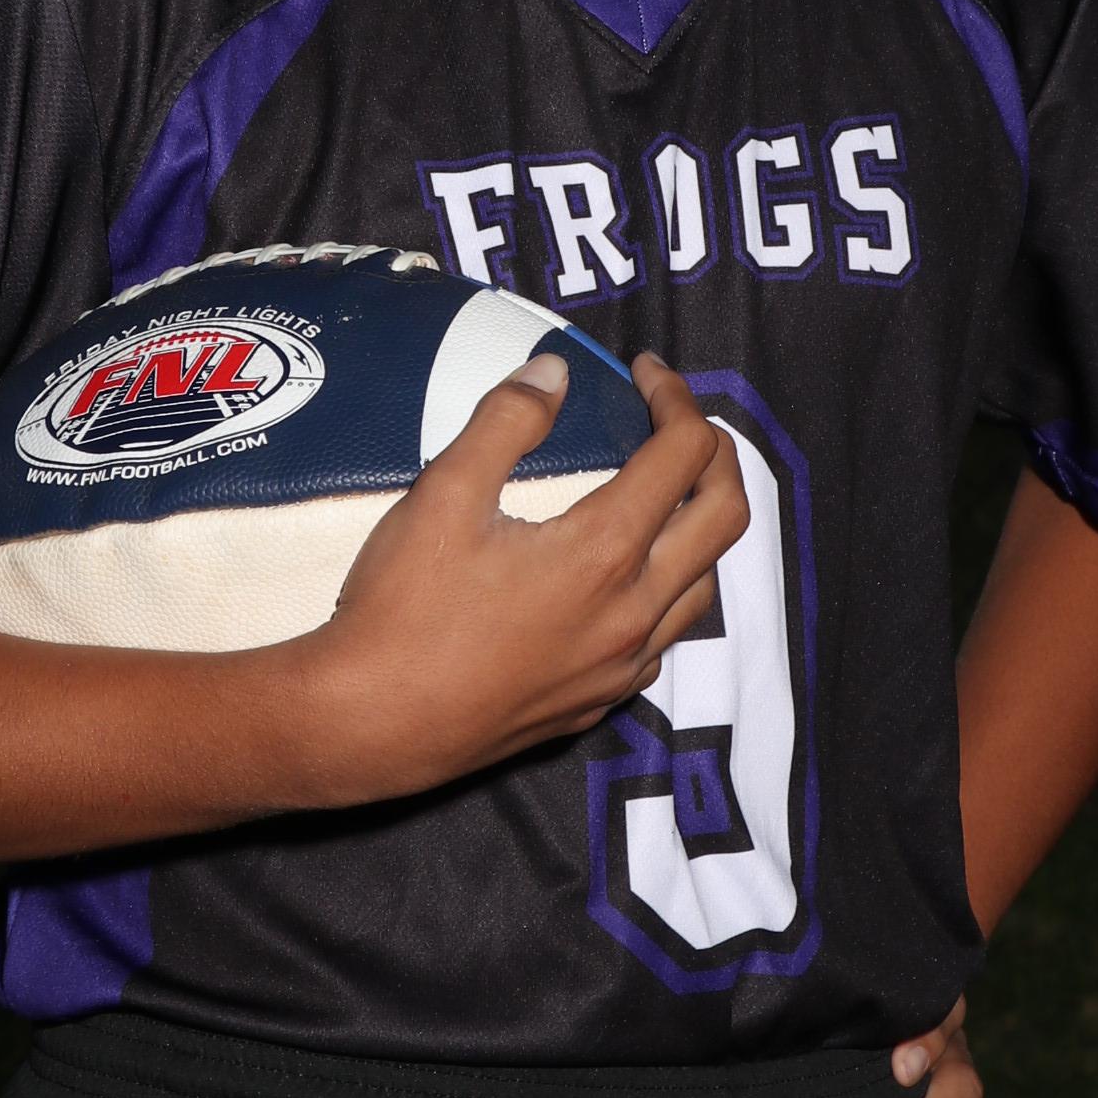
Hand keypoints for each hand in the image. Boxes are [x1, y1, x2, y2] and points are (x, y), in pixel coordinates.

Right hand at [306, 351, 747, 805]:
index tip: (644, 373)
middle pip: (727, 516)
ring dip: (697, 527)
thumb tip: (553, 372)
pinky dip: (666, 590)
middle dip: (714, 454)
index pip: (684, 452)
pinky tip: (620, 578)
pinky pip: (664, 637)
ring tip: (657, 495)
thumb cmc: (401, 610)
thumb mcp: (443, 494)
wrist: (371, 725)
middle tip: (673, 422)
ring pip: (705, 583)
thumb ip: (506, 421)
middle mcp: (631, 611)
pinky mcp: (599, 701)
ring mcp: (621, 664)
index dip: (674, 396)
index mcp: (604, 552)